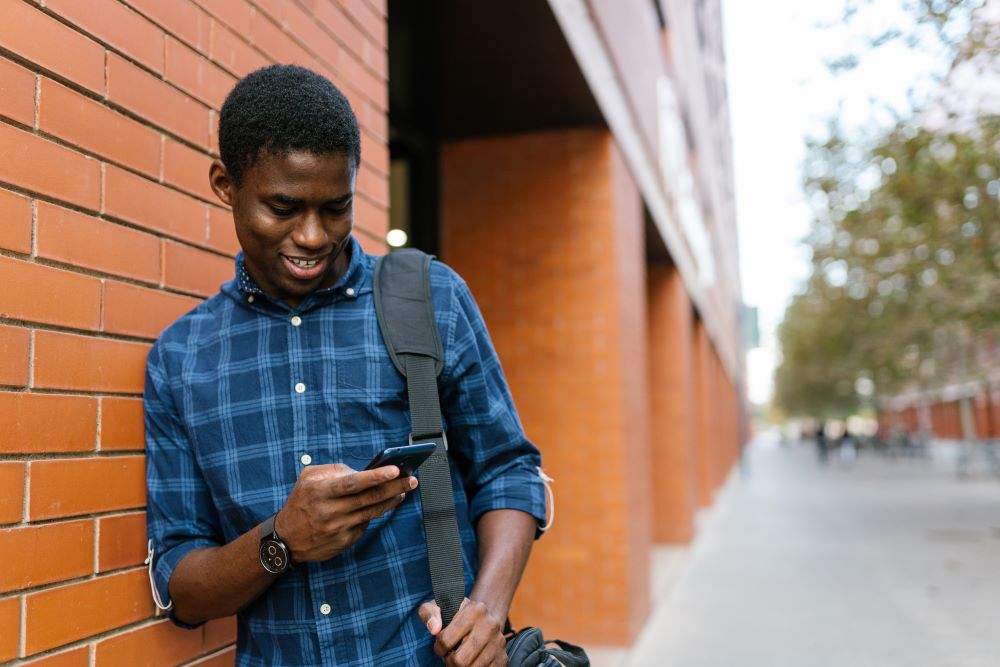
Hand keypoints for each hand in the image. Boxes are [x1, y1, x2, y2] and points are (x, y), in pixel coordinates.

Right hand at [274, 463, 417, 561]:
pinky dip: (376, 513)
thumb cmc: (301, 501)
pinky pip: (365, 524)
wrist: (286, 539)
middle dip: (394, 487)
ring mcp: (338, 529)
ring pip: (372, 512)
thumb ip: (334, 469)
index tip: (395, 469)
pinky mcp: (344, 542)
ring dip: (391, 500)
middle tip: (411, 479)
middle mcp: (330, 511)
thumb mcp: (308, 478)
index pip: (353, 483)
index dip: (375, 476)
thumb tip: (364, 471)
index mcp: (320, 492)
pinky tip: (384, 504)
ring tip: (404, 490)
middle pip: (369, 498)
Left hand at [419, 598, 506, 666]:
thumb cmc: (457, 615)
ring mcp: (499, 643)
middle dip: (449, 661)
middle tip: (449, 655)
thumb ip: (429, 613)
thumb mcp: (440, 607)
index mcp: (475, 610)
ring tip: (460, 658)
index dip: (438, 648)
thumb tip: (434, 629)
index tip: (441, 645)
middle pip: (459, 661)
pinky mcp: (503, 658)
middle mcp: (490, 625)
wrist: (484, 619)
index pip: (445, 640)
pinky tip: (471, 662)